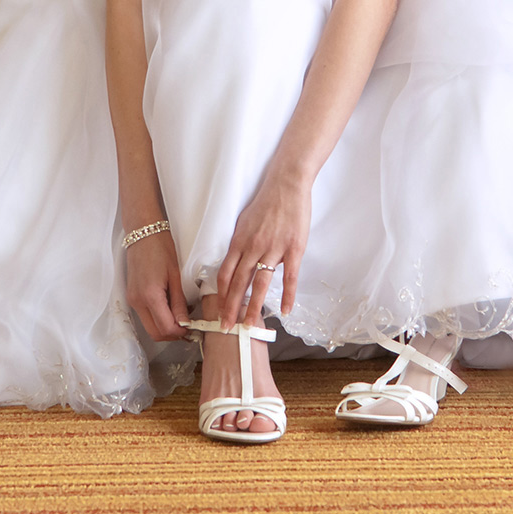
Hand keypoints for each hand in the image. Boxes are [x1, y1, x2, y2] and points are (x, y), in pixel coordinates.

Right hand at [123, 230, 189, 341]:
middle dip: (173, 335)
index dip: (181, 333)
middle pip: (155, 333)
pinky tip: (170, 309)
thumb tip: (185, 323)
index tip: (193, 329)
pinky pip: (145, 316)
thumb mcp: (175, 275)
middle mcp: (137, 301)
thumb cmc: (160, 248)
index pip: (166, 328)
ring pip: (149, 327)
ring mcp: (132, 300)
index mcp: (150, 295)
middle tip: (188, 328)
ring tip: (182, 317)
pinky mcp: (132, 297)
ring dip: (165, 328)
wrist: (143, 233)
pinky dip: (158, 318)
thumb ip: (179, 303)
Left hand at [215, 170, 311, 328]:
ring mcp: (274, 248)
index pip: (225, 274)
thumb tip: (236, 263)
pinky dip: (288, 296)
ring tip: (249, 325)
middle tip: (226, 328)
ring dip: (253, 307)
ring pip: (260, 284)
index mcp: (239, 241)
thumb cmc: (266, 203)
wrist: (287, 185)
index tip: (218, 311)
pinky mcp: (293, 248)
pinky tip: (286, 310)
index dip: (221, 295)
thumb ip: (240, 244)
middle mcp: (253, 247)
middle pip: (238, 283)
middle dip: (230, 308)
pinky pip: (289, 276)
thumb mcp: (244, 222)